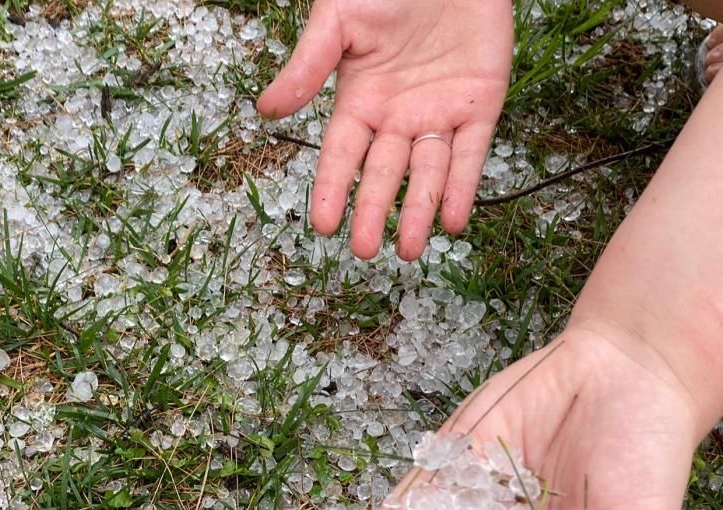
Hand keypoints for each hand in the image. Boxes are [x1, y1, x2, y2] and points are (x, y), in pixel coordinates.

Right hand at [258, 0, 512, 260]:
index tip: (323, 226)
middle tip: (364, 250)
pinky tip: (453, 220)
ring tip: (408, 249)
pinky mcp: (480, 106)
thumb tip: (265, 110)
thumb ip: (308, 66)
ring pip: (427, 174)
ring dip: (418, 212)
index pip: (342, 155)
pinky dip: (463, 187)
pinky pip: (471, 154)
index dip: (333, 190)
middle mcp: (397, 117)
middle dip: (372, 212)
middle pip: (383, 174)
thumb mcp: (338, 20)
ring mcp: (438, 114)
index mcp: (360, 100)